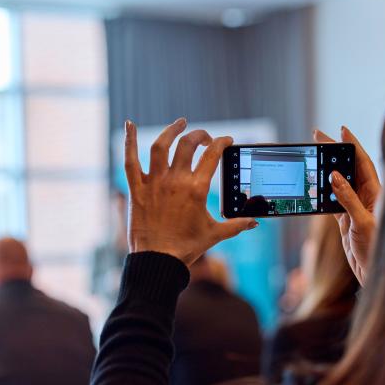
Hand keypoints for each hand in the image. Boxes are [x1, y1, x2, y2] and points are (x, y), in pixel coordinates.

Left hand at [124, 118, 257, 265]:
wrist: (158, 260)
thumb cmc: (186, 248)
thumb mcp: (215, 234)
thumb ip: (237, 224)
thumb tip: (255, 221)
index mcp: (197, 189)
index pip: (213, 155)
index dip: (222, 143)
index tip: (226, 140)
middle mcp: (176, 181)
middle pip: (188, 145)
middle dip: (200, 135)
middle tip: (205, 138)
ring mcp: (155, 183)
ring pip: (161, 145)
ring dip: (171, 130)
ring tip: (180, 123)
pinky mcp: (137, 188)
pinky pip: (130, 160)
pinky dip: (128, 141)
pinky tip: (129, 124)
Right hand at [314, 127, 380, 284]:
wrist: (376, 273)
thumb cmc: (377, 249)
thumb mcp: (362, 222)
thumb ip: (348, 199)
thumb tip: (334, 176)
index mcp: (376, 193)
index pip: (363, 162)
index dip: (352, 145)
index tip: (341, 129)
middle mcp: (367, 197)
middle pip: (349, 168)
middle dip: (335, 151)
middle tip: (318, 136)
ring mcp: (356, 208)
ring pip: (339, 182)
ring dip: (327, 170)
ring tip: (313, 156)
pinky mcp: (346, 220)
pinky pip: (332, 200)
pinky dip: (323, 192)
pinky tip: (314, 185)